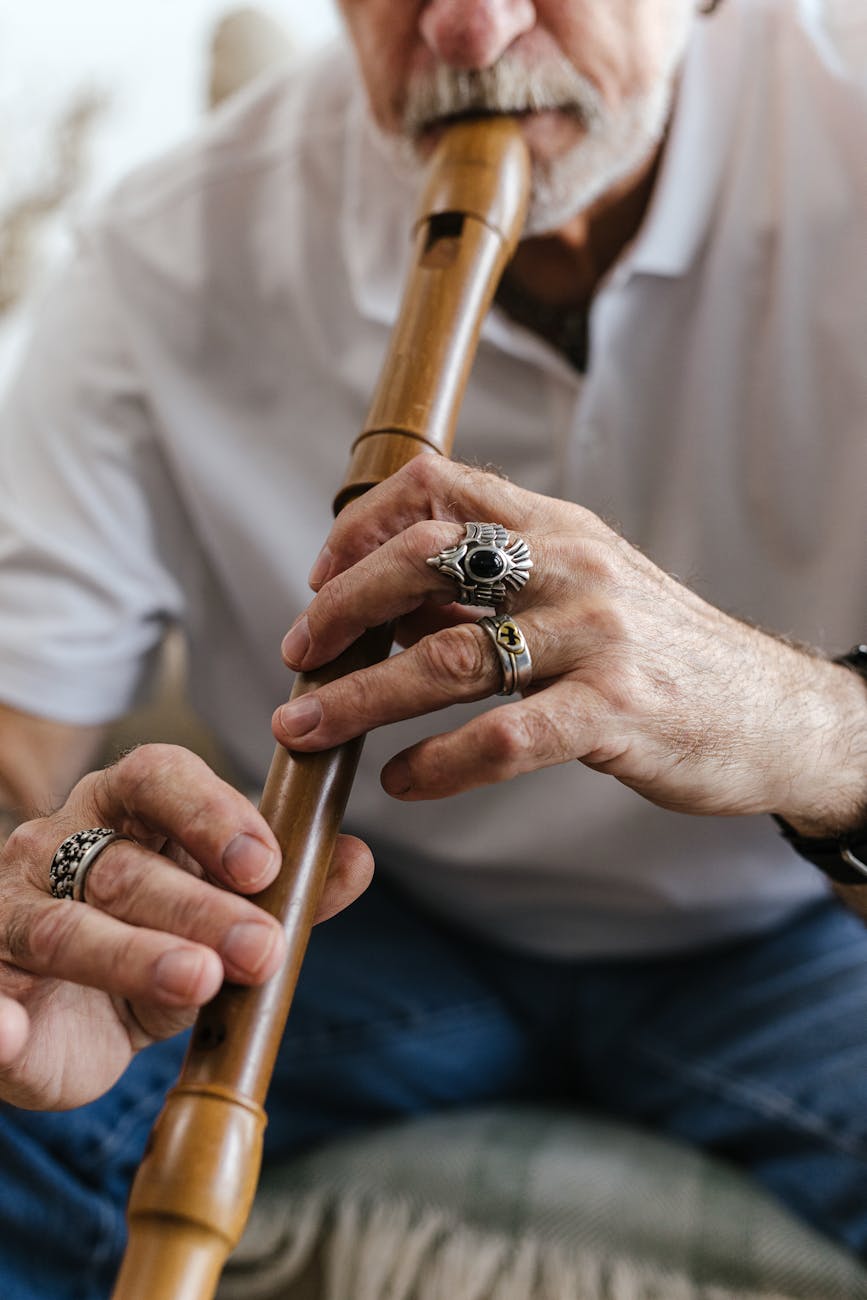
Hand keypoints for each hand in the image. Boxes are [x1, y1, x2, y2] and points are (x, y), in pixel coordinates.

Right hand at [0, 744, 372, 1108]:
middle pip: (127, 867)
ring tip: (197, 981)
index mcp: (119, 809)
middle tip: (262, 948)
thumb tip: (357, 859)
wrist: (68, 1018)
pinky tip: (11, 1031)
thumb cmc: (153, 943)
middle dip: (201, 907)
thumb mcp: (221, 920)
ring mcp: (11, 914)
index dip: (212, 812)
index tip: (265, 863)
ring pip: (68, 930)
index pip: (157, 776)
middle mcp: (56, 847)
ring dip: (133, 956)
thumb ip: (287, 894)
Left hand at [273, 458, 866, 832]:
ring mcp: (598, 635)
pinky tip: (405, 782)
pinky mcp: (618, 710)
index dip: (361, 525)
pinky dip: (438, 764)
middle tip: (295, 658)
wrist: (771, 711)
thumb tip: (382, 609)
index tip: (320, 578)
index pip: (439, 484)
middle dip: (340, 610)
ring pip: (448, 658)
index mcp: (557, 526)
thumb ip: (491, 591)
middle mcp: (573, 564)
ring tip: (307, 730)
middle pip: (425, 560)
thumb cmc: (658, 654)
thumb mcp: (580, 591)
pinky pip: (504, 737)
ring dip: (361, 697)